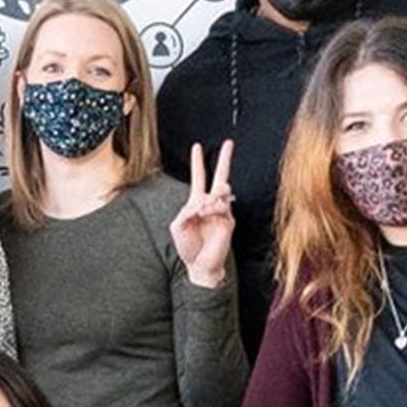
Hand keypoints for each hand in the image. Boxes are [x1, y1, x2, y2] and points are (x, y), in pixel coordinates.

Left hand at [169, 141, 234, 288]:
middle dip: (225, 159)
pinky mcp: (229, 220)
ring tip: (202, 210)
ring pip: (222, 189)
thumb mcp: (177, 227)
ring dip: (211, 197)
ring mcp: (221, 210)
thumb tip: (200, 204)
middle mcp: (210, 203)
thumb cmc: (187, 247)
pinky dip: (212, 208)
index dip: (197, 162)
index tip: (197, 147)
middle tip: (229, 143)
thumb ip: (185, 212)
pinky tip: (206, 215)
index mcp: (196, 202)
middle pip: (220, 176)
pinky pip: (222, 206)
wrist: (200, 264)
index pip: (199, 178)